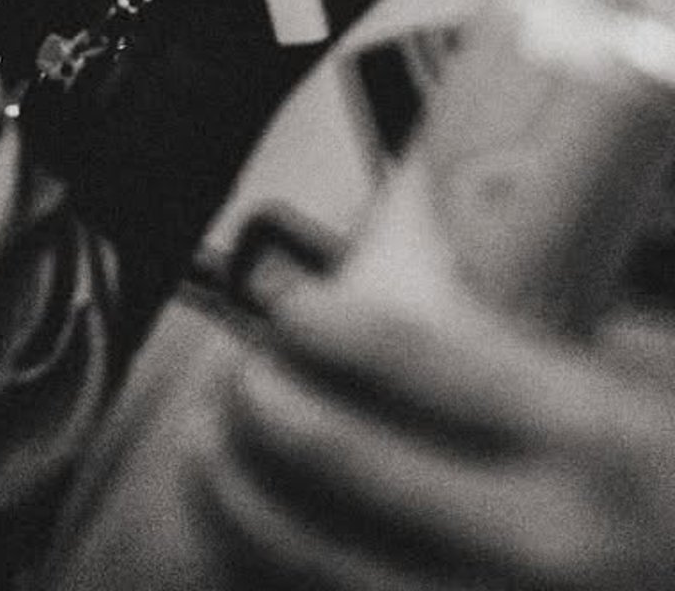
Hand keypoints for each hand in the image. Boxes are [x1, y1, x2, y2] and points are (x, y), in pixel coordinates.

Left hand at [200, 278, 674, 590]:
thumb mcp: (666, 389)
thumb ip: (582, 345)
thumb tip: (453, 284)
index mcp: (597, 445)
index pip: (409, 360)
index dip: (319, 323)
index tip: (284, 305)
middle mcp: (549, 550)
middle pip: (349, 467)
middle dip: (267, 410)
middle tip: (236, 380)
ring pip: (334, 577)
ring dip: (253, 517)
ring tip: (216, 471)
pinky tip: (267, 572)